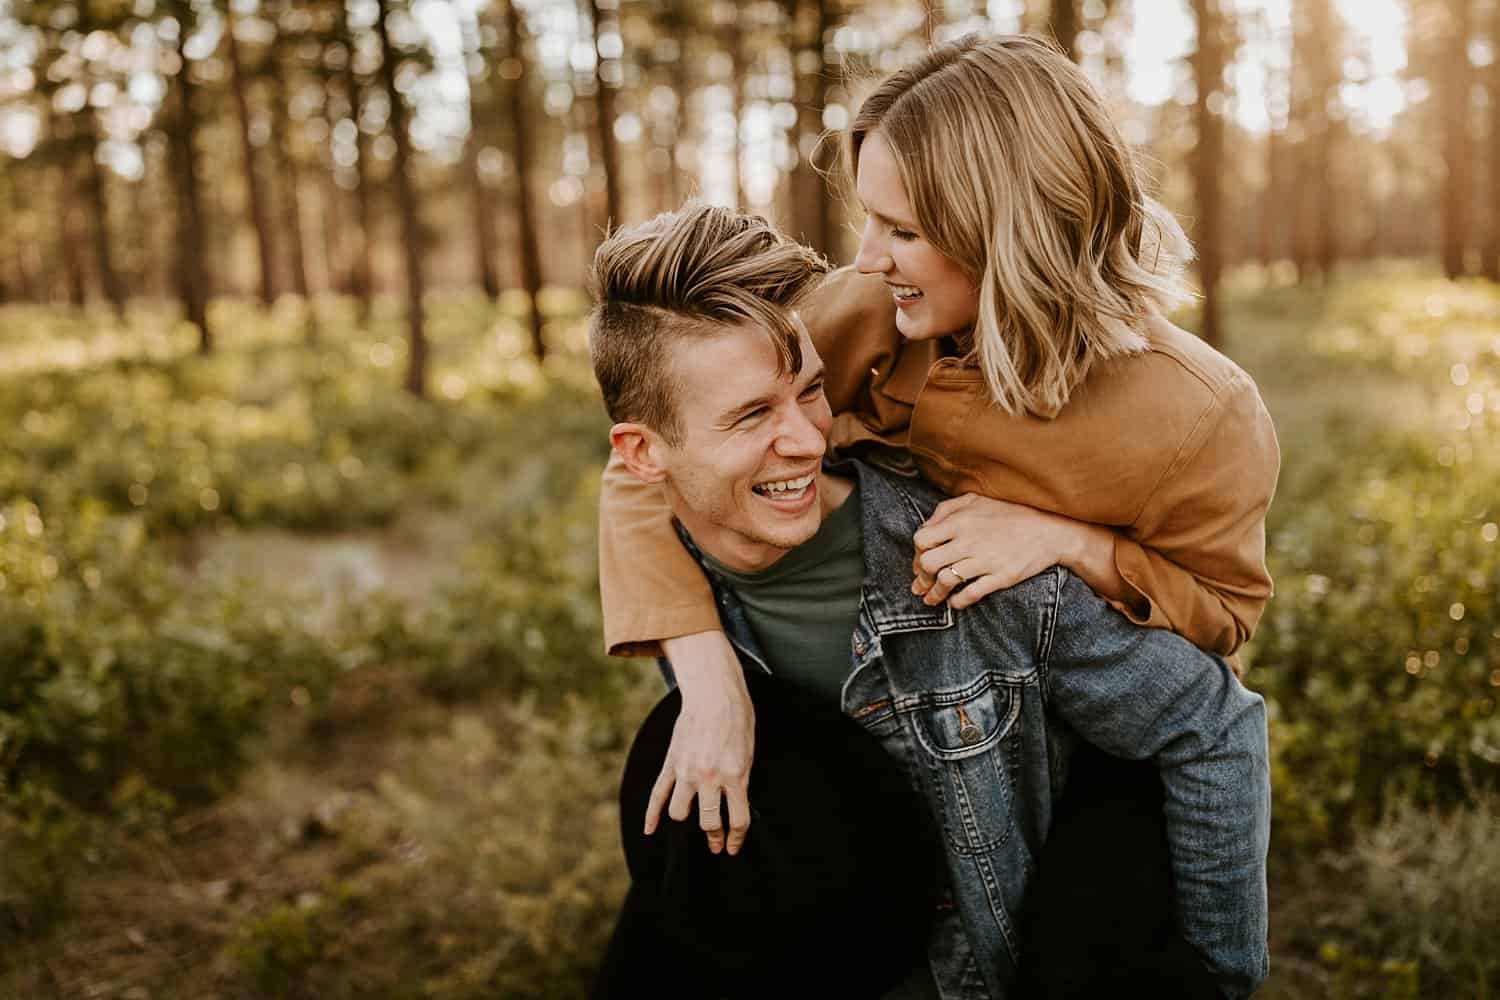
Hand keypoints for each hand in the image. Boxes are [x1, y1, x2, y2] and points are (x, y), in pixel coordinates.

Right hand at [649, 630, 754, 855]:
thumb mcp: (750, 752)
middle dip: (714, 837)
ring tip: (694, 827)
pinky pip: (658, 793)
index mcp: (735, 775)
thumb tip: (737, 804)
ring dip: (686, 824)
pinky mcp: (672, 762)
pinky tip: (650, 829)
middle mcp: (709, 777)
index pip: (737, 819)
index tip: (733, 847)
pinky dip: (651, 814)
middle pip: (708, 822)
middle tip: (716, 844)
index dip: (736, 838)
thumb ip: (742, 780)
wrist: (713, 693)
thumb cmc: (737, 719)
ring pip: (679, 812)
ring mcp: (686, 771)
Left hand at [912, 494, 1094, 608]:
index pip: (921, 539)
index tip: (920, 562)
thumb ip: (947, 510)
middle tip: (921, 585)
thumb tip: (926, 527)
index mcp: (960, 521)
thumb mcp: (976, 500)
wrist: (1050, 531)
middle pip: (928, 563)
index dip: (916, 554)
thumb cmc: (1010, 514)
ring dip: (934, 594)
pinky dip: (957, 602)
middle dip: (920, 577)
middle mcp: (969, 541)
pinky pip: (970, 594)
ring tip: (932, 599)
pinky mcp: (1000, 577)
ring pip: (945, 581)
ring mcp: (985, 560)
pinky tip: (954, 602)